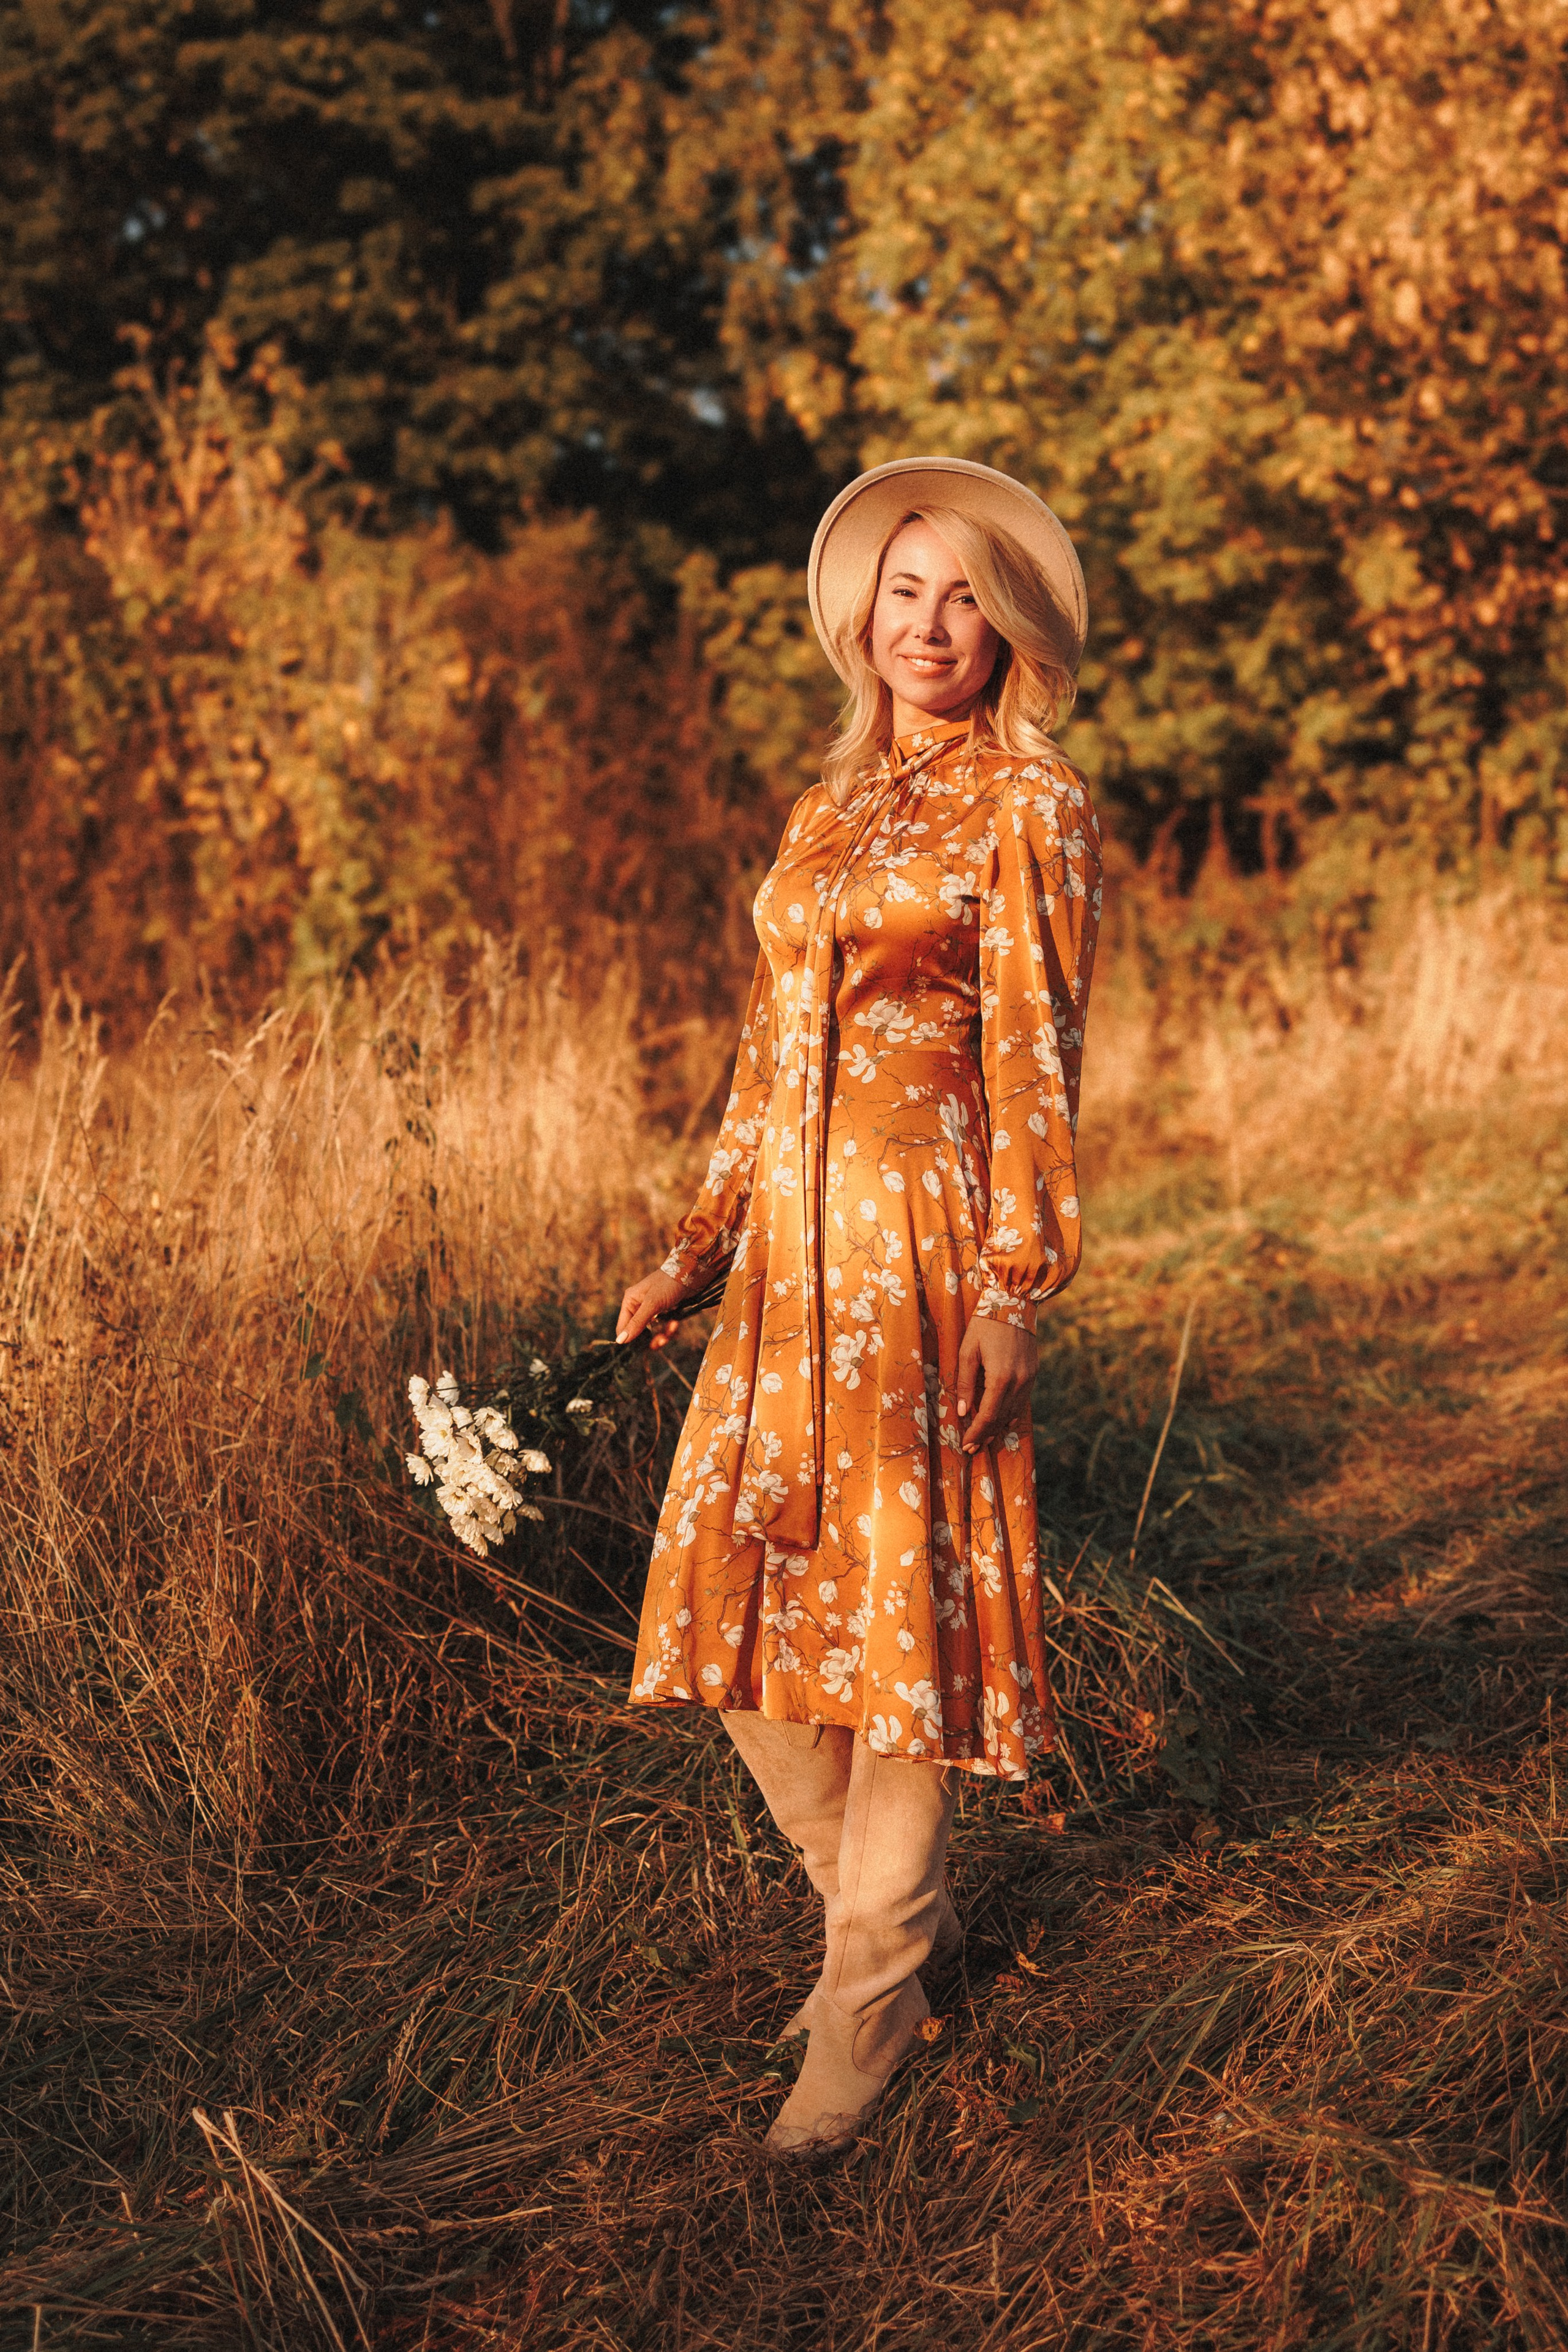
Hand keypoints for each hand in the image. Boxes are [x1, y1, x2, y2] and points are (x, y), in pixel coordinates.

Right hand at [616, 1268, 686, 1349]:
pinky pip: (664, 1327)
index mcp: (631, 1301)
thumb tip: (620, 1341)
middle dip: (651, 1338)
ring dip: (664, 1334)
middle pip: (639, 1332)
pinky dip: (671, 1329)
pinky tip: (676, 1324)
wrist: (692, 1273)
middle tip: (662, 1341)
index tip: (642, 1346)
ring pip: (653, 1332)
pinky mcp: (666, 1312)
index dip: (630, 1339)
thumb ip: (637, 1322)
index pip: (623, 1327)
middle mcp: (639, 1306)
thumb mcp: (652, 1304)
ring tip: (673, 1329)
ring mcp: (653, 1310)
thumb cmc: (669, 1284)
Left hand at [956, 1314, 1037, 1453]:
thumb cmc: (985, 1324)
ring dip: (998, 1428)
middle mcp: (1019, 1381)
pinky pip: (1022, 1401)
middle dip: (985, 1435)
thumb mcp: (968, 1350)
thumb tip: (963, 1411)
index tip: (966, 1445)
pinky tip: (1003, 1422)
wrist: (1014, 1301)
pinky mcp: (1033, 1373)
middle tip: (972, 1449)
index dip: (976, 1432)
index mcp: (1000, 1377)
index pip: (988, 1415)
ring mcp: (1029, 1378)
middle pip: (1001, 1417)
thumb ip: (965, 1382)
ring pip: (1014, 1412)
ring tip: (984, 1440)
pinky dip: (1011, 1414)